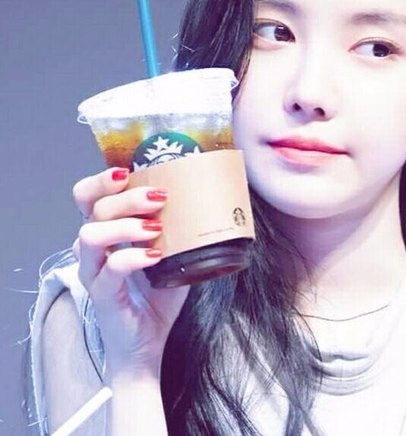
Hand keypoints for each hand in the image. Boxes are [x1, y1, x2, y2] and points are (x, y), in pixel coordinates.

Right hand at [73, 167, 188, 378]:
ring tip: (155, 228)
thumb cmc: (157, 293)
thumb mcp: (171, 251)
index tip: (126, 171)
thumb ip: (179, 226)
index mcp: (106, 231)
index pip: (87, 197)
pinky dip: (133, 257)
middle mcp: (93, 249)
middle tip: (159, 198)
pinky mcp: (102, 295)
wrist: (148, 341)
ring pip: (91, 236)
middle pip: (94, 209)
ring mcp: (94, 272)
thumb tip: (212, 196)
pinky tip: (155, 255)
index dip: (101, 181)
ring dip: (126, 225)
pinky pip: (109, 269)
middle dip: (126, 197)